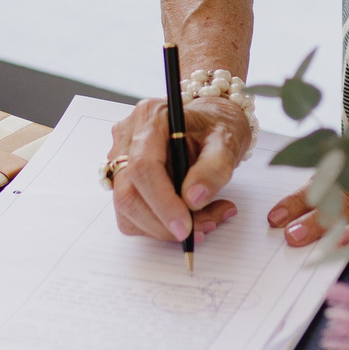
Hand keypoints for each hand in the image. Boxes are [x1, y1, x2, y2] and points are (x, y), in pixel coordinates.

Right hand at [109, 95, 254, 242]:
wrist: (211, 125)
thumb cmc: (216, 127)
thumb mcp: (226, 142)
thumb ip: (213, 168)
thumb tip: (193, 199)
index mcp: (151, 118)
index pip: (143, 166)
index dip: (162, 201)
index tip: (185, 226)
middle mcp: (128, 137)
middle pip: (127, 193)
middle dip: (162, 223)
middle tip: (199, 231)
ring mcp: (121, 159)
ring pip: (126, 209)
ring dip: (163, 228)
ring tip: (205, 221)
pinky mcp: (123, 181)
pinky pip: (131, 215)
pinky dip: (159, 226)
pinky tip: (190, 217)